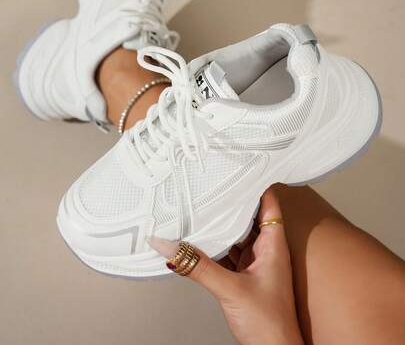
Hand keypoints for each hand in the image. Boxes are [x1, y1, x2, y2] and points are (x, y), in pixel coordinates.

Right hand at [149, 186, 303, 344]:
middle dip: (232, 199)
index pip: (269, 200)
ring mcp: (255, 262)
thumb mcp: (230, 289)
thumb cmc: (270, 325)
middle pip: (249, 213)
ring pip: (237, 232)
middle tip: (213, 181)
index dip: (257, 181)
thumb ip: (198, 267)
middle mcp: (266, 248)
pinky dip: (215, 243)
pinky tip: (200, 238)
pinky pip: (228, 250)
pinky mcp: (244, 275)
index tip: (240, 165)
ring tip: (203, 204)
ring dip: (222, 222)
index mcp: (274, 243)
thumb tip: (170, 247)